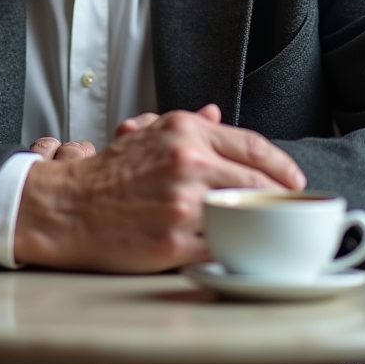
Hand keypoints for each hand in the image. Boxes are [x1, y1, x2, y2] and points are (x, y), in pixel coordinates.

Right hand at [14, 104, 305, 271]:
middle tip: (288, 211)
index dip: (283, 166)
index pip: (254, 146)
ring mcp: (182, 201)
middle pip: (258, 182)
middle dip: (279, 200)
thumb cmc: (109, 174)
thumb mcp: (149, 133)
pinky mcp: (175, 240)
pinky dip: (232, 249)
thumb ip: (189, 125)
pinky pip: (220, 246)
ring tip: (267, 231)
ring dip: (260, 226)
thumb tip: (218, 115)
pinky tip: (235, 248)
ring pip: (244, 215)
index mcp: (184, 131)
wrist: (69, 207)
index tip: (294, 181)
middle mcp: (187, 161)